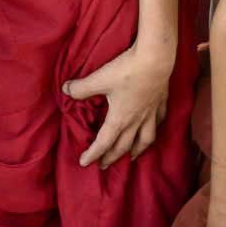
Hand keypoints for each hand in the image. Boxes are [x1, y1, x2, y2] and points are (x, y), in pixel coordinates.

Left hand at [63, 44, 171, 167]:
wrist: (156, 59)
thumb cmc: (127, 70)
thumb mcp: (99, 78)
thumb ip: (81, 88)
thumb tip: (65, 90)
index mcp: (120, 118)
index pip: (104, 142)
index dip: (93, 154)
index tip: (84, 163)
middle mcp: (136, 120)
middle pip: (123, 146)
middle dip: (112, 157)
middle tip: (103, 166)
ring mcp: (150, 113)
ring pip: (145, 139)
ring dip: (137, 150)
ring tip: (133, 156)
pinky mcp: (160, 103)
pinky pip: (158, 122)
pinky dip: (153, 130)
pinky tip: (152, 129)